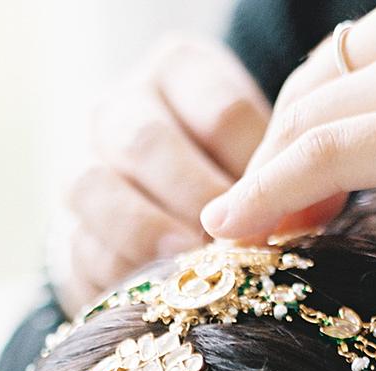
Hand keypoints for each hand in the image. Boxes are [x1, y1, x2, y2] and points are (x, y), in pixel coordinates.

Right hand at [45, 36, 273, 313]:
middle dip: (195, 199)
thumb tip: (304, 208)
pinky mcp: (72, 232)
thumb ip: (280, 175)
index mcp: (179, 72)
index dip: (254, 169)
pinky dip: (123, 273)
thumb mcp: (264, 162)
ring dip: (147, 232)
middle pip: (146, 142)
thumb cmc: (236, 183)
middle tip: (232, 244)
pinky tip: (162, 292)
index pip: (221, 112)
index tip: (280, 213)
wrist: (174, 223)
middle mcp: (120, 108)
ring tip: (191, 266)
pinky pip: (84, 248)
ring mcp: (85, 164)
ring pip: (94, 186)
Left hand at [199, 0, 375, 249]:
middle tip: (261, 225)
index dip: (316, 127)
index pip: (351, 65)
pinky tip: (233, 230)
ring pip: (302, 122)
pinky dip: (263, 195)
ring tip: (242, 239)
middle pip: (313, 91)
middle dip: (277, 159)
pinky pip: (315, 157)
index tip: (300, 191)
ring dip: (263, 185)